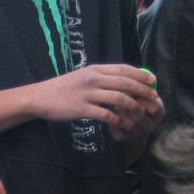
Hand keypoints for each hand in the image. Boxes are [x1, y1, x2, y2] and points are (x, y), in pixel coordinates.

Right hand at [36, 64, 160, 130]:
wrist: (40, 97)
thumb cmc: (62, 88)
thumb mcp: (82, 76)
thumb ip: (100, 77)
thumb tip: (119, 79)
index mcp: (95, 70)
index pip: (123, 69)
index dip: (141, 75)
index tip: (153, 80)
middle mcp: (93, 79)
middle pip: (124, 83)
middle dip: (142, 90)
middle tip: (153, 97)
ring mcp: (87, 94)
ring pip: (118, 98)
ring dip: (132, 106)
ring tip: (140, 112)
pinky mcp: (81, 109)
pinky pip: (104, 114)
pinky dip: (115, 119)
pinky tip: (121, 124)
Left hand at [107, 90, 163, 143]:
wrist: (130, 122)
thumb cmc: (137, 100)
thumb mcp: (142, 93)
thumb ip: (141, 85)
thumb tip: (136, 74)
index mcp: (159, 112)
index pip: (154, 107)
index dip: (142, 99)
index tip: (131, 91)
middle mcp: (151, 125)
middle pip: (141, 117)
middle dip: (129, 106)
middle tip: (118, 98)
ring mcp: (139, 134)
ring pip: (130, 125)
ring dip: (120, 114)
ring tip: (113, 105)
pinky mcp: (126, 140)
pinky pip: (119, 134)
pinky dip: (113, 126)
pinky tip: (109, 117)